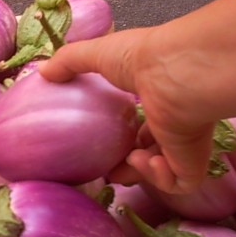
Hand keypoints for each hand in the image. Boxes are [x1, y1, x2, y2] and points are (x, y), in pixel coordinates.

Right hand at [37, 29, 216, 193]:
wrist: (175, 73)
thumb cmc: (140, 59)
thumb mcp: (95, 54)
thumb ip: (68, 62)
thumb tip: (43, 72)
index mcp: (158, 95)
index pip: (146, 120)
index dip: (126, 132)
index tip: (103, 142)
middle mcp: (174, 118)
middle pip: (154, 148)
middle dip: (131, 162)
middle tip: (108, 168)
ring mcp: (185, 141)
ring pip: (166, 168)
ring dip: (141, 170)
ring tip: (127, 162)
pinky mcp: (192, 160)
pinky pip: (180, 182)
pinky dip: (159, 178)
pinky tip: (143, 160)